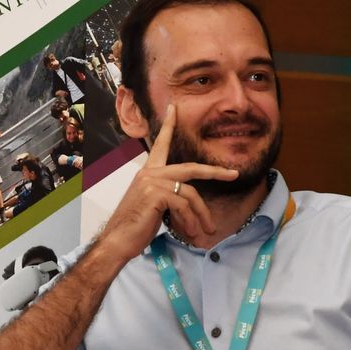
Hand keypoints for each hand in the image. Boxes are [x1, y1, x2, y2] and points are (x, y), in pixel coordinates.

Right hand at [96, 104, 237, 262]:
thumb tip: (190, 205)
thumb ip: (169, 197)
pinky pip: (184, 206)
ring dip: (202, 215)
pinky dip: (191, 222)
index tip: (174, 109)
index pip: (161, 145)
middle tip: (233, 174)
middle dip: (214, 171)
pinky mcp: (156, 194)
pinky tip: (190, 233)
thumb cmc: (135, 227)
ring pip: (190, 194)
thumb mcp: (155, 207)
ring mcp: (152, 182)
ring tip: (207, 231)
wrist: (117, 241)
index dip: (169, 126)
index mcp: (148, 172)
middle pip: (190, 168)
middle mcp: (149, 173)